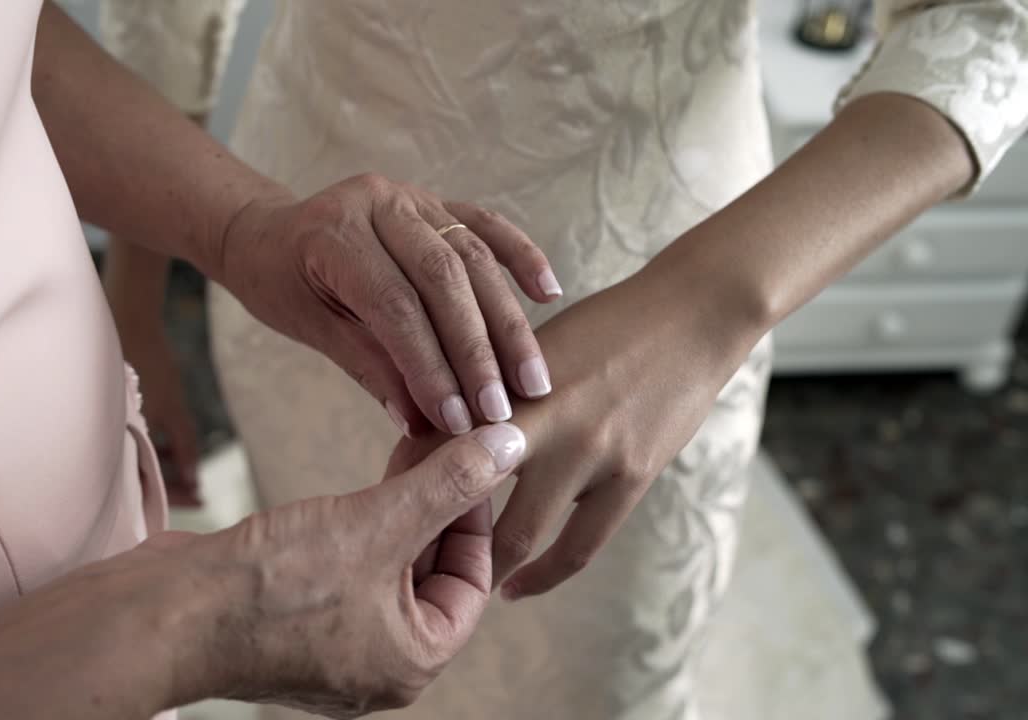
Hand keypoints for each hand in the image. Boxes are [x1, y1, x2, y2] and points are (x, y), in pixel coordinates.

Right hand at [119, 324, 201, 506]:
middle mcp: (108, 439)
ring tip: (188, 475)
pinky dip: (151, 450)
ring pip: (136, 461)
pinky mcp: (112, 416)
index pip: (147, 486)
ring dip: (162, 469)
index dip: (176, 496)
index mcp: (119, 441)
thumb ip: (184, 444)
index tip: (200, 500)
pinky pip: (131, 444)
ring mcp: (109, 427)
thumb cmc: (149, 363)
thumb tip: (193, 479)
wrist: (126, 323)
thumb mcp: (173, 406)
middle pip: (141, 478)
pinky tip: (169, 453)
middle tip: (199, 495)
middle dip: (171, 487)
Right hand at [159, 422, 526, 717]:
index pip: (472, 579)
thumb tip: (508, 446)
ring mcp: (333, 646)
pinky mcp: (294, 624)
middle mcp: (378, 662)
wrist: (164, 615)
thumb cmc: (271, 587)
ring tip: (405, 448)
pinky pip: (346, 571)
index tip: (472, 456)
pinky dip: (359, 528)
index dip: (475, 511)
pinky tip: (358, 486)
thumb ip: (448, 484)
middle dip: (436, 505)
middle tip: (440, 441)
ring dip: (398, 510)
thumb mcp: (378, 523)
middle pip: (430, 572)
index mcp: (413, 660)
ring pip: (387, 567)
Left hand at [220, 174, 561, 436]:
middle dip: (477, 351)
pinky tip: (548, 294)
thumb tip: (422, 423)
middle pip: (443, 279)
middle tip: (501, 409)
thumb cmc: (281, 285)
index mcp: (335, 235)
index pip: (394, 306)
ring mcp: (412, 197)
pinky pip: (486, 225)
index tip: (456, 421)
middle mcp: (378, 204)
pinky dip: (520, 257)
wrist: (268, 233)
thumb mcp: (311, 328)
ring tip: (533, 380)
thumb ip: (369, 366)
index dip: (429, 365)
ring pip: (473, 256)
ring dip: (507, 322)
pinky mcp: (436, 201)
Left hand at [387, 260, 764, 599]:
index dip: (408, 472)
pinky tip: (517, 587)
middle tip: (409, 553)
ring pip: (519, 533)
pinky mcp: (631, 478)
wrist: (691, 315)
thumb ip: (489, 388)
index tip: (389, 497)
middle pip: (466, 491)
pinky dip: (543, 574)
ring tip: (456, 582)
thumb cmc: (605, 323)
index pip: (441, 438)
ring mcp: (591, 454)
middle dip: (434, 528)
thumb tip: (432, 430)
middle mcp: (546, 419)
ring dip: (484, 563)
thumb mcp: (535, 343)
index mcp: (511, 380)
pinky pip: (579, 546)